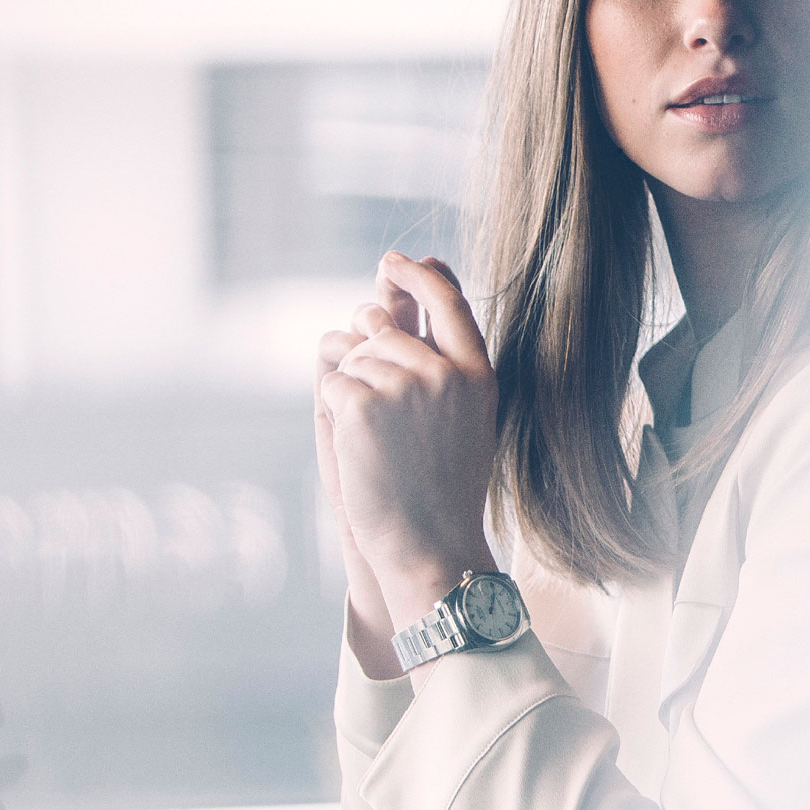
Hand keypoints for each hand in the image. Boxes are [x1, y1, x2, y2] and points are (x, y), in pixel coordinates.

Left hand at [316, 252, 502, 636]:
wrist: (429, 546)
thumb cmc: (442, 489)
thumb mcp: (463, 419)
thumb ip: (442, 363)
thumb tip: (396, 305)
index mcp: (477, 374)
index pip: (447, 300)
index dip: (418, 275)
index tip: (391, 263)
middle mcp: (445, 372)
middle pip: (381, 327)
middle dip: (365, 354)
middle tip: (376, 411)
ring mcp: (404, 385)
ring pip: (352, 356)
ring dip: (350, 390)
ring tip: (376, 442)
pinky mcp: (363, 403)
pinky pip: (332, 383)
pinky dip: (334, 411)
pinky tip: (358, 446)